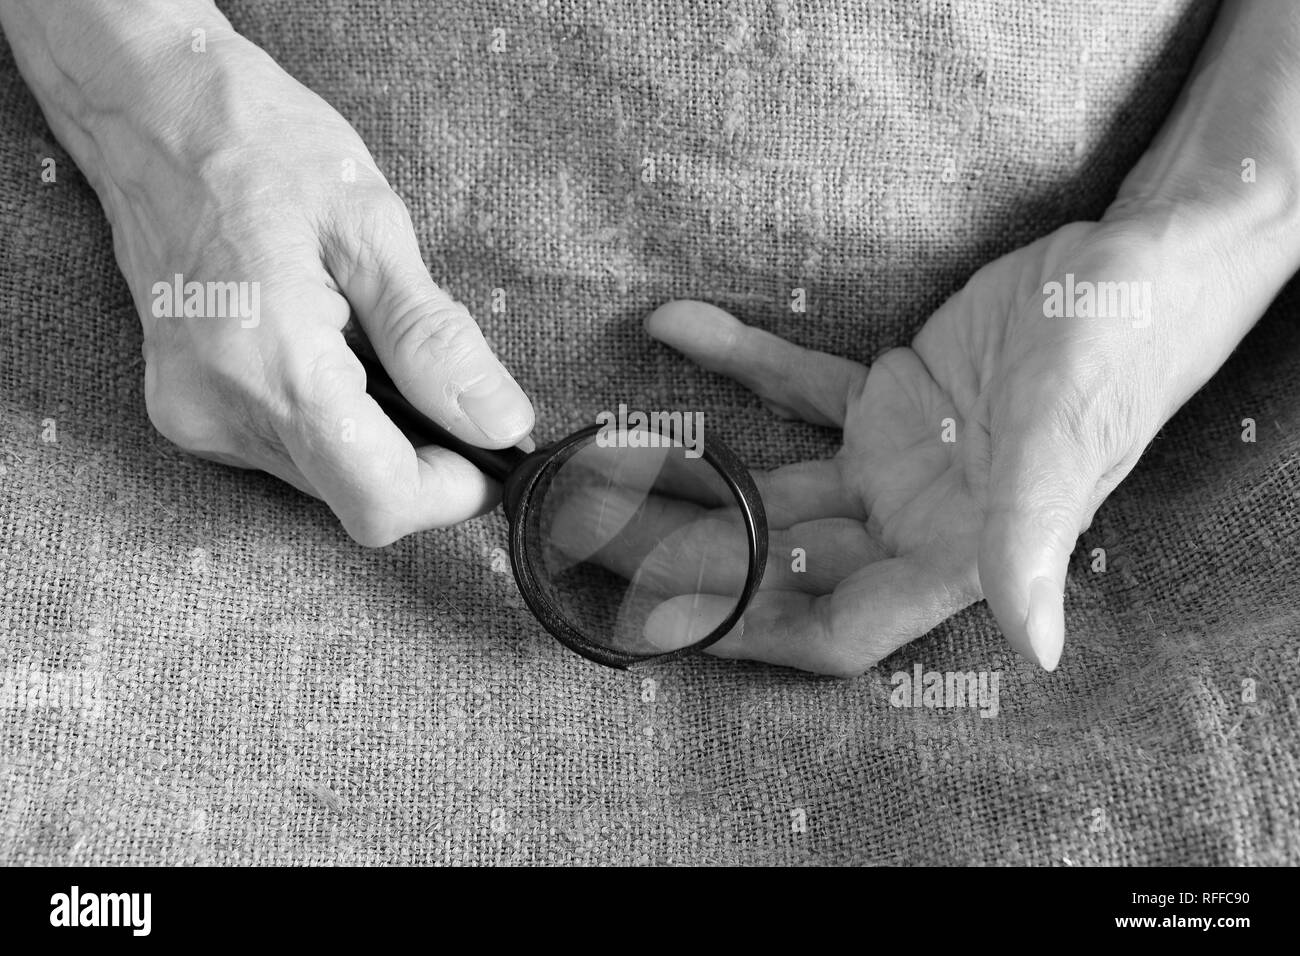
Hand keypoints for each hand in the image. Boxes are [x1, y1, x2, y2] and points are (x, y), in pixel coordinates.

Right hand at [73, 21, 534, 543]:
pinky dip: (332, 420)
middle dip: (420, 457)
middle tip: (438, 375)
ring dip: (376, 436)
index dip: (452, 491)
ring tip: (369, 340)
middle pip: (356, 497)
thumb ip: (435, 342)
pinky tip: (330, 347)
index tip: (491, 452)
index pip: (379, 500)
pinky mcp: (186, 412)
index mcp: (272, 365)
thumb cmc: (262, 147)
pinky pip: (288, 451)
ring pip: (327, 479)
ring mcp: (194, 418)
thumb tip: (501, 424)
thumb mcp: (373, 230)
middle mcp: (220, 412)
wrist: (152, 112)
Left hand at [642, 219, 1191, 674]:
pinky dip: (741, 361)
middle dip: (685, 552)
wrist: (1141, 265)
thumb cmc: (1119, 358)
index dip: (749, 630)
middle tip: (587, 531)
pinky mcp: (888, 398)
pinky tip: (674, 324)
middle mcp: (913, 524)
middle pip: (776, 559)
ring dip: (690, 473)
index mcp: (955, 559)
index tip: (661, 620)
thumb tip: (1037, 646)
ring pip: (770, 486)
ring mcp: (895, 463)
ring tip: (600, 456)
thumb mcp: (1066, 447)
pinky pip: (799, 387)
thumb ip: (1032, 542)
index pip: (834, 625)